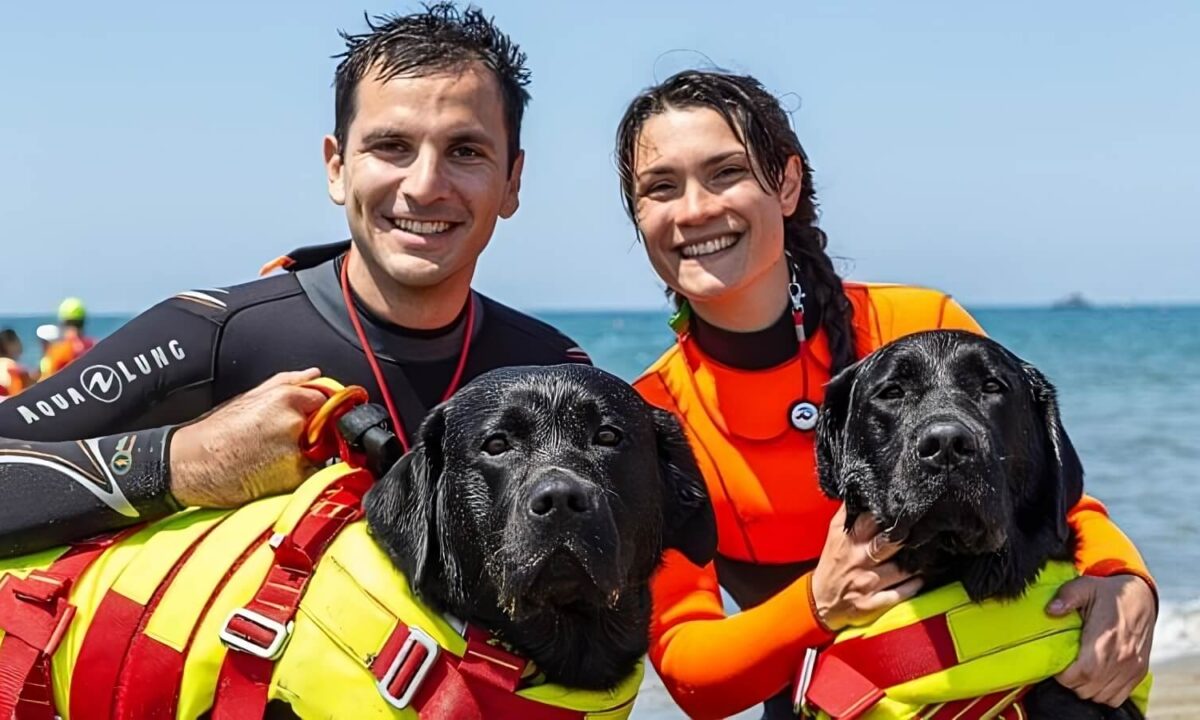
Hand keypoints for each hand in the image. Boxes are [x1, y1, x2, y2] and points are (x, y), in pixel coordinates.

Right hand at [169, 369, 327, 507]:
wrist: (189, 465)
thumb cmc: (214, 431)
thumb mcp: (248, 396)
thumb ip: (287, 382)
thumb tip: (315, 374)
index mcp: (285, 398)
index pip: (324, 399)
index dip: (319, 410)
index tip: (309, 418)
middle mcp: (294, 422)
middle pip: (324, 427)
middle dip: (311, 433)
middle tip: (280, 440)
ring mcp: (295, 451)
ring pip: (319, 453)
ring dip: (305, 455)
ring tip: (271, 456)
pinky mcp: (293, 478)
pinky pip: (309, 474)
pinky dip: (297, 474)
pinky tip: (271, 471)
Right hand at [810, 504, 922, 630]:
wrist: (820, 601)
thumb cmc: (832, 565)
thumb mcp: (835, 535)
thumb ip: (849, 513)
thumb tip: (865, 490)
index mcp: (848, 540)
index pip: (872, 519)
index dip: (890, 512)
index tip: (904, 508)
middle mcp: (858, 560)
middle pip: (889, 542)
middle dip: (906, 536)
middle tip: (922, 530)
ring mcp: (866, 582)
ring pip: (901, 569)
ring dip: (917, 562)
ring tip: (926, 554)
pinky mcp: (873, 603)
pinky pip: (901, 593)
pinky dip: (914, 585)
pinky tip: (919, 578)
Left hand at [1047, 574, 1156, 706]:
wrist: (1141, 598)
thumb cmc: (1108, 593)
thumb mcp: (1085, 586)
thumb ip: (1066, 597)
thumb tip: (1051, 610)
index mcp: (1106, 638)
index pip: (1082, 672)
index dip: (1064, 675)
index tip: (1056, 665)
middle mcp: (1121, 657)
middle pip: (1088, 688)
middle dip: (1071, 681)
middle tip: (1065, 667)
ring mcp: (1131, 668)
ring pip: (1101, 696)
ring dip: (1086, 689)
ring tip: (1078, 672)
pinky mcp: (1138, 673)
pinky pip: (1118, 698)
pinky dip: (1104, 694)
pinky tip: (1095, 679)